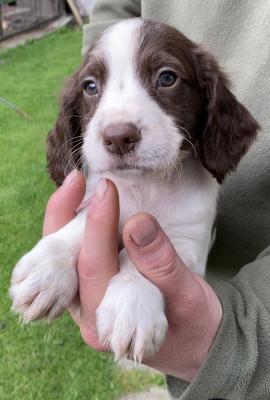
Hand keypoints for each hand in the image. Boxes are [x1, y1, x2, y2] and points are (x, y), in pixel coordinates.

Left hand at [44, 170, 221, 381]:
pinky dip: (74, 223)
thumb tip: (137, 224)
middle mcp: (88, 313)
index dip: (98, 227)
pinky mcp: (92, 286)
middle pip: (68, 262)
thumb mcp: (188, 296)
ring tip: (74, 183)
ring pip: (64, 257)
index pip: (96, 268)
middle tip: (79, 180)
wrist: (195, 338)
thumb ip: (163, 265)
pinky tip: (78, 196)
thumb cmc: (195, 323)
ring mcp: (86, 300)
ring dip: (64, 218)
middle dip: (74, 217)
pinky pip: (73, 254)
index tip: (106, 190)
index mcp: (109, 323)